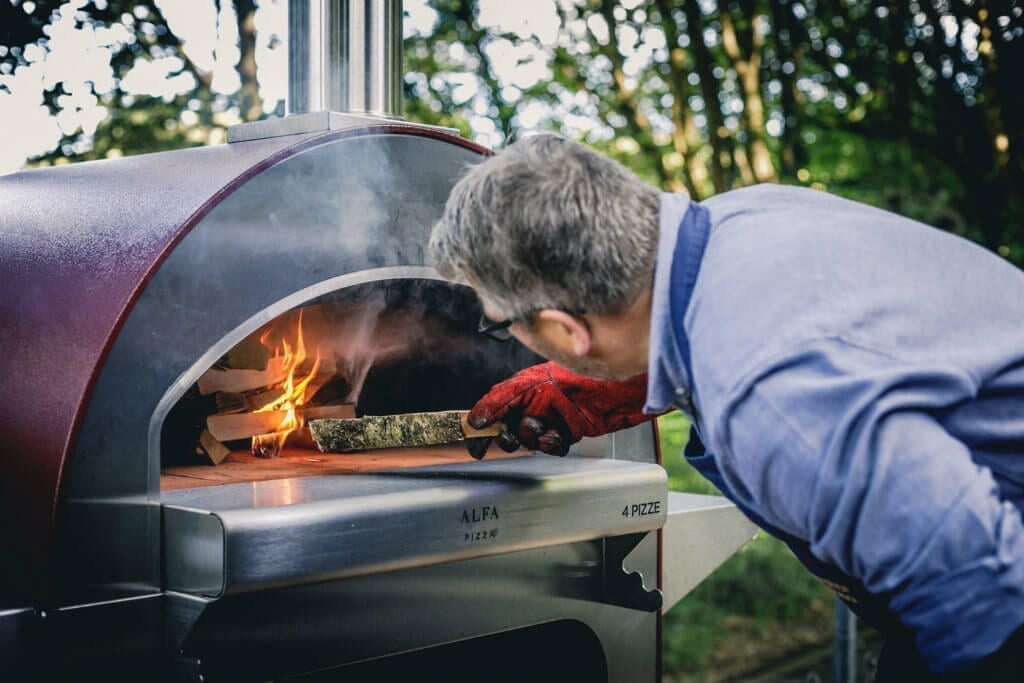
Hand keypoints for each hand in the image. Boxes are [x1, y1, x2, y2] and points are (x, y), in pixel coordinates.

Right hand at [466, 362, 652, 457]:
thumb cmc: (580, 373)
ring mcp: (553, 416)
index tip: (476, 442)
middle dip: (511, 436)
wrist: (619, 386)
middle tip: (516, 436)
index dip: (483, 425)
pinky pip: (552, 446)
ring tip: (549, 430)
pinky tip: (562, 436)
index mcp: (523, 385)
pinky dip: (554, 444)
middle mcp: (536, 400)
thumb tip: (475, 417)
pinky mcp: (570, 430)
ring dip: (536, 439)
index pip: (494, 407)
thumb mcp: (532, 383)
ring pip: (530, 440)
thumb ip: (501, 398)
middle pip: (509, 427)